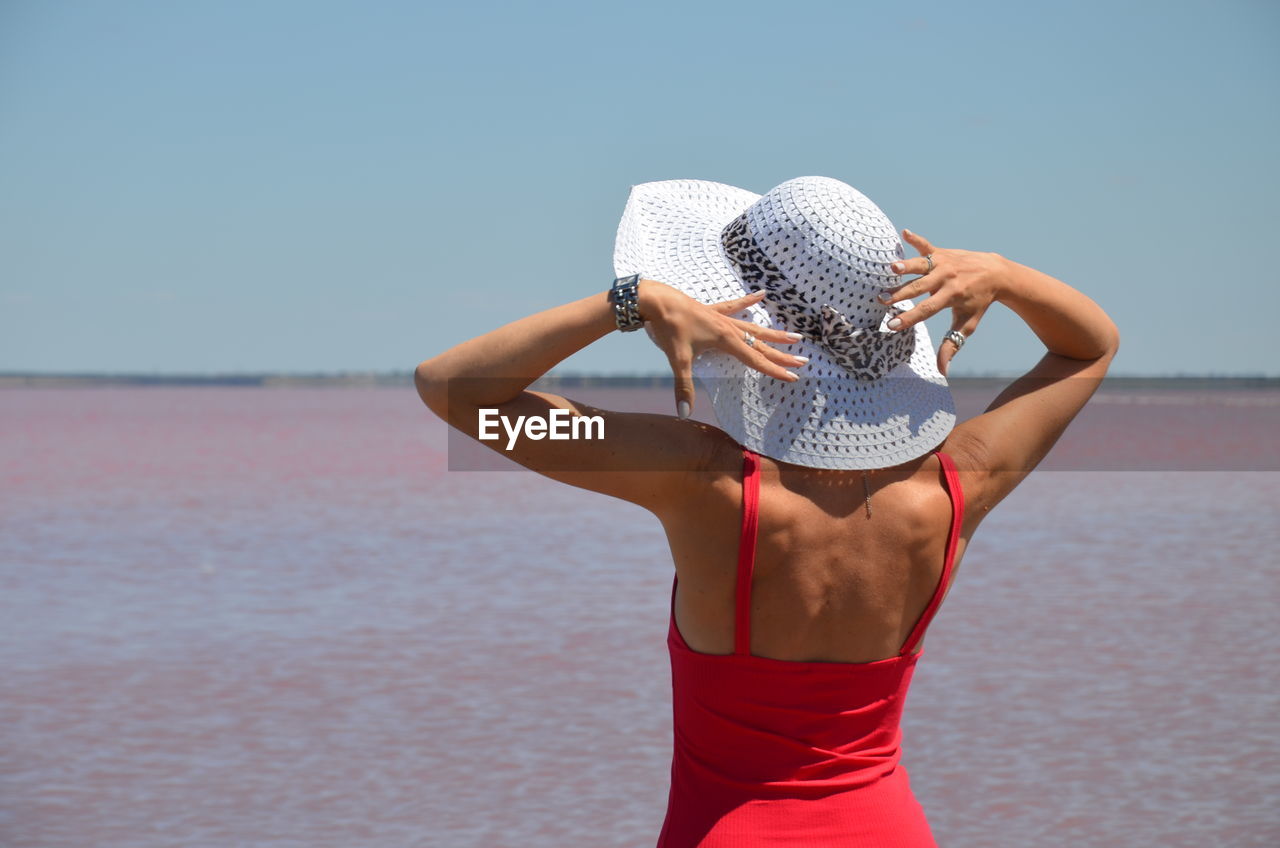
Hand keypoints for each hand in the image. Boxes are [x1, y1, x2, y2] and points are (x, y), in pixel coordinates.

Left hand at [638, 280, 805, 417]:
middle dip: (783, 354)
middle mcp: (729, 328)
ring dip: (774, 332)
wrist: (655, 301)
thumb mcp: (677, 360)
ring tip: (795, 335)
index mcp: (726, 340)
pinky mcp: (712, 310)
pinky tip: (762, 294)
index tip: (794, 377)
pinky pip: (734, 305)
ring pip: (754, 327)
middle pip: (761, 344)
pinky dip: (748, 301)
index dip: (775, 370)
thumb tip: (685, 413)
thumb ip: (684, 387)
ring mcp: (722, 318)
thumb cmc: (668, 328)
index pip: (756, 360)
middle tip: (804, 361)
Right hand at [880, 230, 1005, 376]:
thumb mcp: (967, 324)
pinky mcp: (942, 252)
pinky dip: (916, 239)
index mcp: (952, 296)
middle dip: (900, 294)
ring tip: (891, 267)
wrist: (996, 273)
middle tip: (882, 299)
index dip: (909, 318)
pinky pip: (927, 244)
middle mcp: (947, 278)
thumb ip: (952, 345)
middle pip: (920, 287)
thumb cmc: (979, 302)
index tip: (891, 326)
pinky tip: (904, 232)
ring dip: (907, 265)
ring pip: (923, 264)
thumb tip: (943, 371)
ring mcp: (944, 262)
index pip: (927, 310)